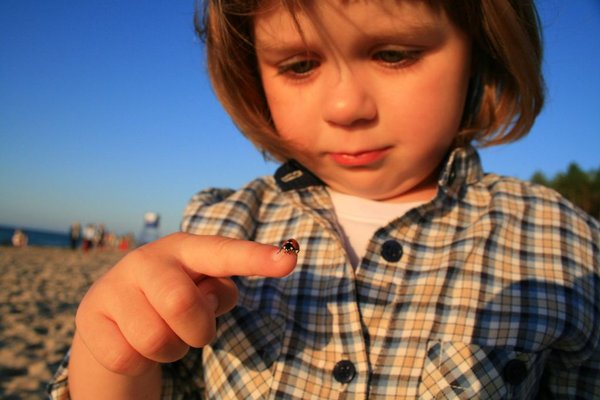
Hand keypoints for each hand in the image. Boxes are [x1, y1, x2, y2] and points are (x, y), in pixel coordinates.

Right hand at [73, 233, 296, 375]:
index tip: (289, 260)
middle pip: (182, 304)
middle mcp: (147, 259)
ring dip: (170, 349)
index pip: (223, 253)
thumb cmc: (174, 300)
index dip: (255, 257)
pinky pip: (127, 357)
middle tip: (194, 330)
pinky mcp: (90, 315)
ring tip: (164, 335)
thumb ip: (218, 290)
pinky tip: (135, 343)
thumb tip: (213, 295)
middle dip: (198, 330)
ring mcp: (114, 285)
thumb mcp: (202, 291)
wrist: (115, 317)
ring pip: (155, 339)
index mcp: (185, 249)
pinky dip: (142, 361)